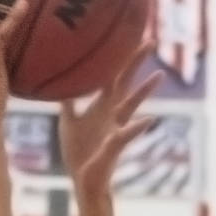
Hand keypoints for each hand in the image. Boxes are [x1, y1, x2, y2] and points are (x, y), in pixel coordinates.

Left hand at [59, 41, 161, 193]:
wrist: (83, 178)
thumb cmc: (78, 150)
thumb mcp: (68, 121)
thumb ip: (67, 102)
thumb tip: (56, 82)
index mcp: (101, 106)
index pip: (111, 76)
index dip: (117, 58)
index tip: (125, 36)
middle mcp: (112, 113)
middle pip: (125, 83)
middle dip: (136, 63)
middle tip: (151, 40)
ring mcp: (116, 127)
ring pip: (131, 105)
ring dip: (145, 91)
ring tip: (160, 75)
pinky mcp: (115, 145)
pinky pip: (127, 134)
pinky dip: (137, 127)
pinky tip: (150, 119)